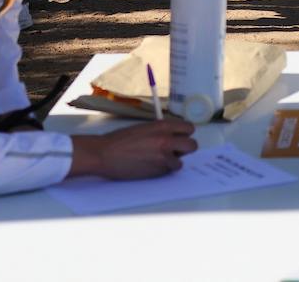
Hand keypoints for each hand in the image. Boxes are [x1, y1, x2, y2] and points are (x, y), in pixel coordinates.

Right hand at [70, 119, 197, 180]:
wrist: (105, 154)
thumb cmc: (120, 139)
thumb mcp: (145, 128)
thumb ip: (161, 131)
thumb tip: (174, 136)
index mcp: (163, 126)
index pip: (189, 128)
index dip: (185, 134)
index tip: (180, 136)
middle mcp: (167, 140)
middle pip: (192, 146)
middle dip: (186, 148)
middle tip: (176, 150)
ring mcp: (163, 157)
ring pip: (181, 162)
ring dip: (172, 161)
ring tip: (157, 159)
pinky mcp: (157, 171)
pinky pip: (168, 171)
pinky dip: (162, 170)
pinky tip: (149, 165)